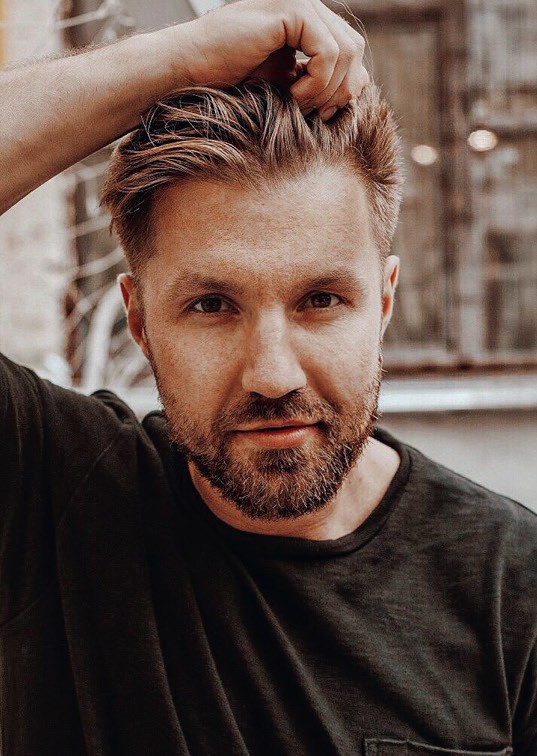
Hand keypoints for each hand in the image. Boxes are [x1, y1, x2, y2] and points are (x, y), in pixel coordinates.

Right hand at [177, 0, 368, 120]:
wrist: (189, 69)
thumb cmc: (228, 83)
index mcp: (307, 23)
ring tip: (297, 106)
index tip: (319, 116)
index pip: (351, 54)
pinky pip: (328, 53)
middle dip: (340, 91)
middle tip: (312, 115)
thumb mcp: (284, 84)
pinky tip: (292, 96)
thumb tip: (360, 88)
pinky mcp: (291, 9)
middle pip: (355, 51)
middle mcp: (307, 7)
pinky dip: (316, 83)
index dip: (344, 89)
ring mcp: (300, 3)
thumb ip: (317, 80)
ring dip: (326, 90)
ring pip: (347, 52)